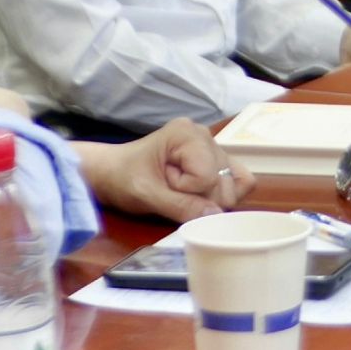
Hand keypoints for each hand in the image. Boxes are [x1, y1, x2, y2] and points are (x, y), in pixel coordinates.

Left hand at [77, 117, 256, 222]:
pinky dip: (223, 194)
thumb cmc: (123, 178)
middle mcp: (204, 135)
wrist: (111, 172)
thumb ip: (180, 206)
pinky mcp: (215, 159)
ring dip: (209, 198)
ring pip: (234, 184)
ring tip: (180, 190)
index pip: (208, 176)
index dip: (187, 192)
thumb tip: (216, 215)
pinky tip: (199, 194)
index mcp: (186, 134)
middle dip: (200, 197)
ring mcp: (212, 146)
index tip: (163, 185)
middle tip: (170, 190)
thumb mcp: (146, 195)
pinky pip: (238, 179)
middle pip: (225, 182)